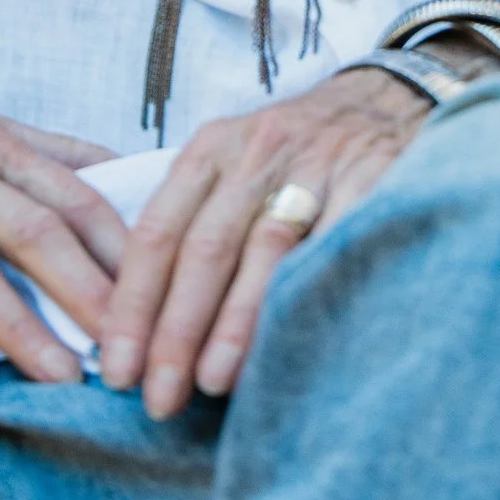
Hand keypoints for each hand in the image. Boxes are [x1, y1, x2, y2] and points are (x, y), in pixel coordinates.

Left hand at [96, 66, 429, 417]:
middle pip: (206, 246)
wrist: (382, 101)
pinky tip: (292, 342)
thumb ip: (191, 224)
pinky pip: (334, 245)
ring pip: (266, 249)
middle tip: (160, 399)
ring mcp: (315, 163)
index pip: (158, 231)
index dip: (133, 305)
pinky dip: (309, 294)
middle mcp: (257, 150)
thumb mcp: (231, 164)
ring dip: (236, 322)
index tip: (117, 371)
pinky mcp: (369, 176)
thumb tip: (136, 328)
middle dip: (176, 329)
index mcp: (211, 148)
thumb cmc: (290, 156)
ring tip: (212, 382)